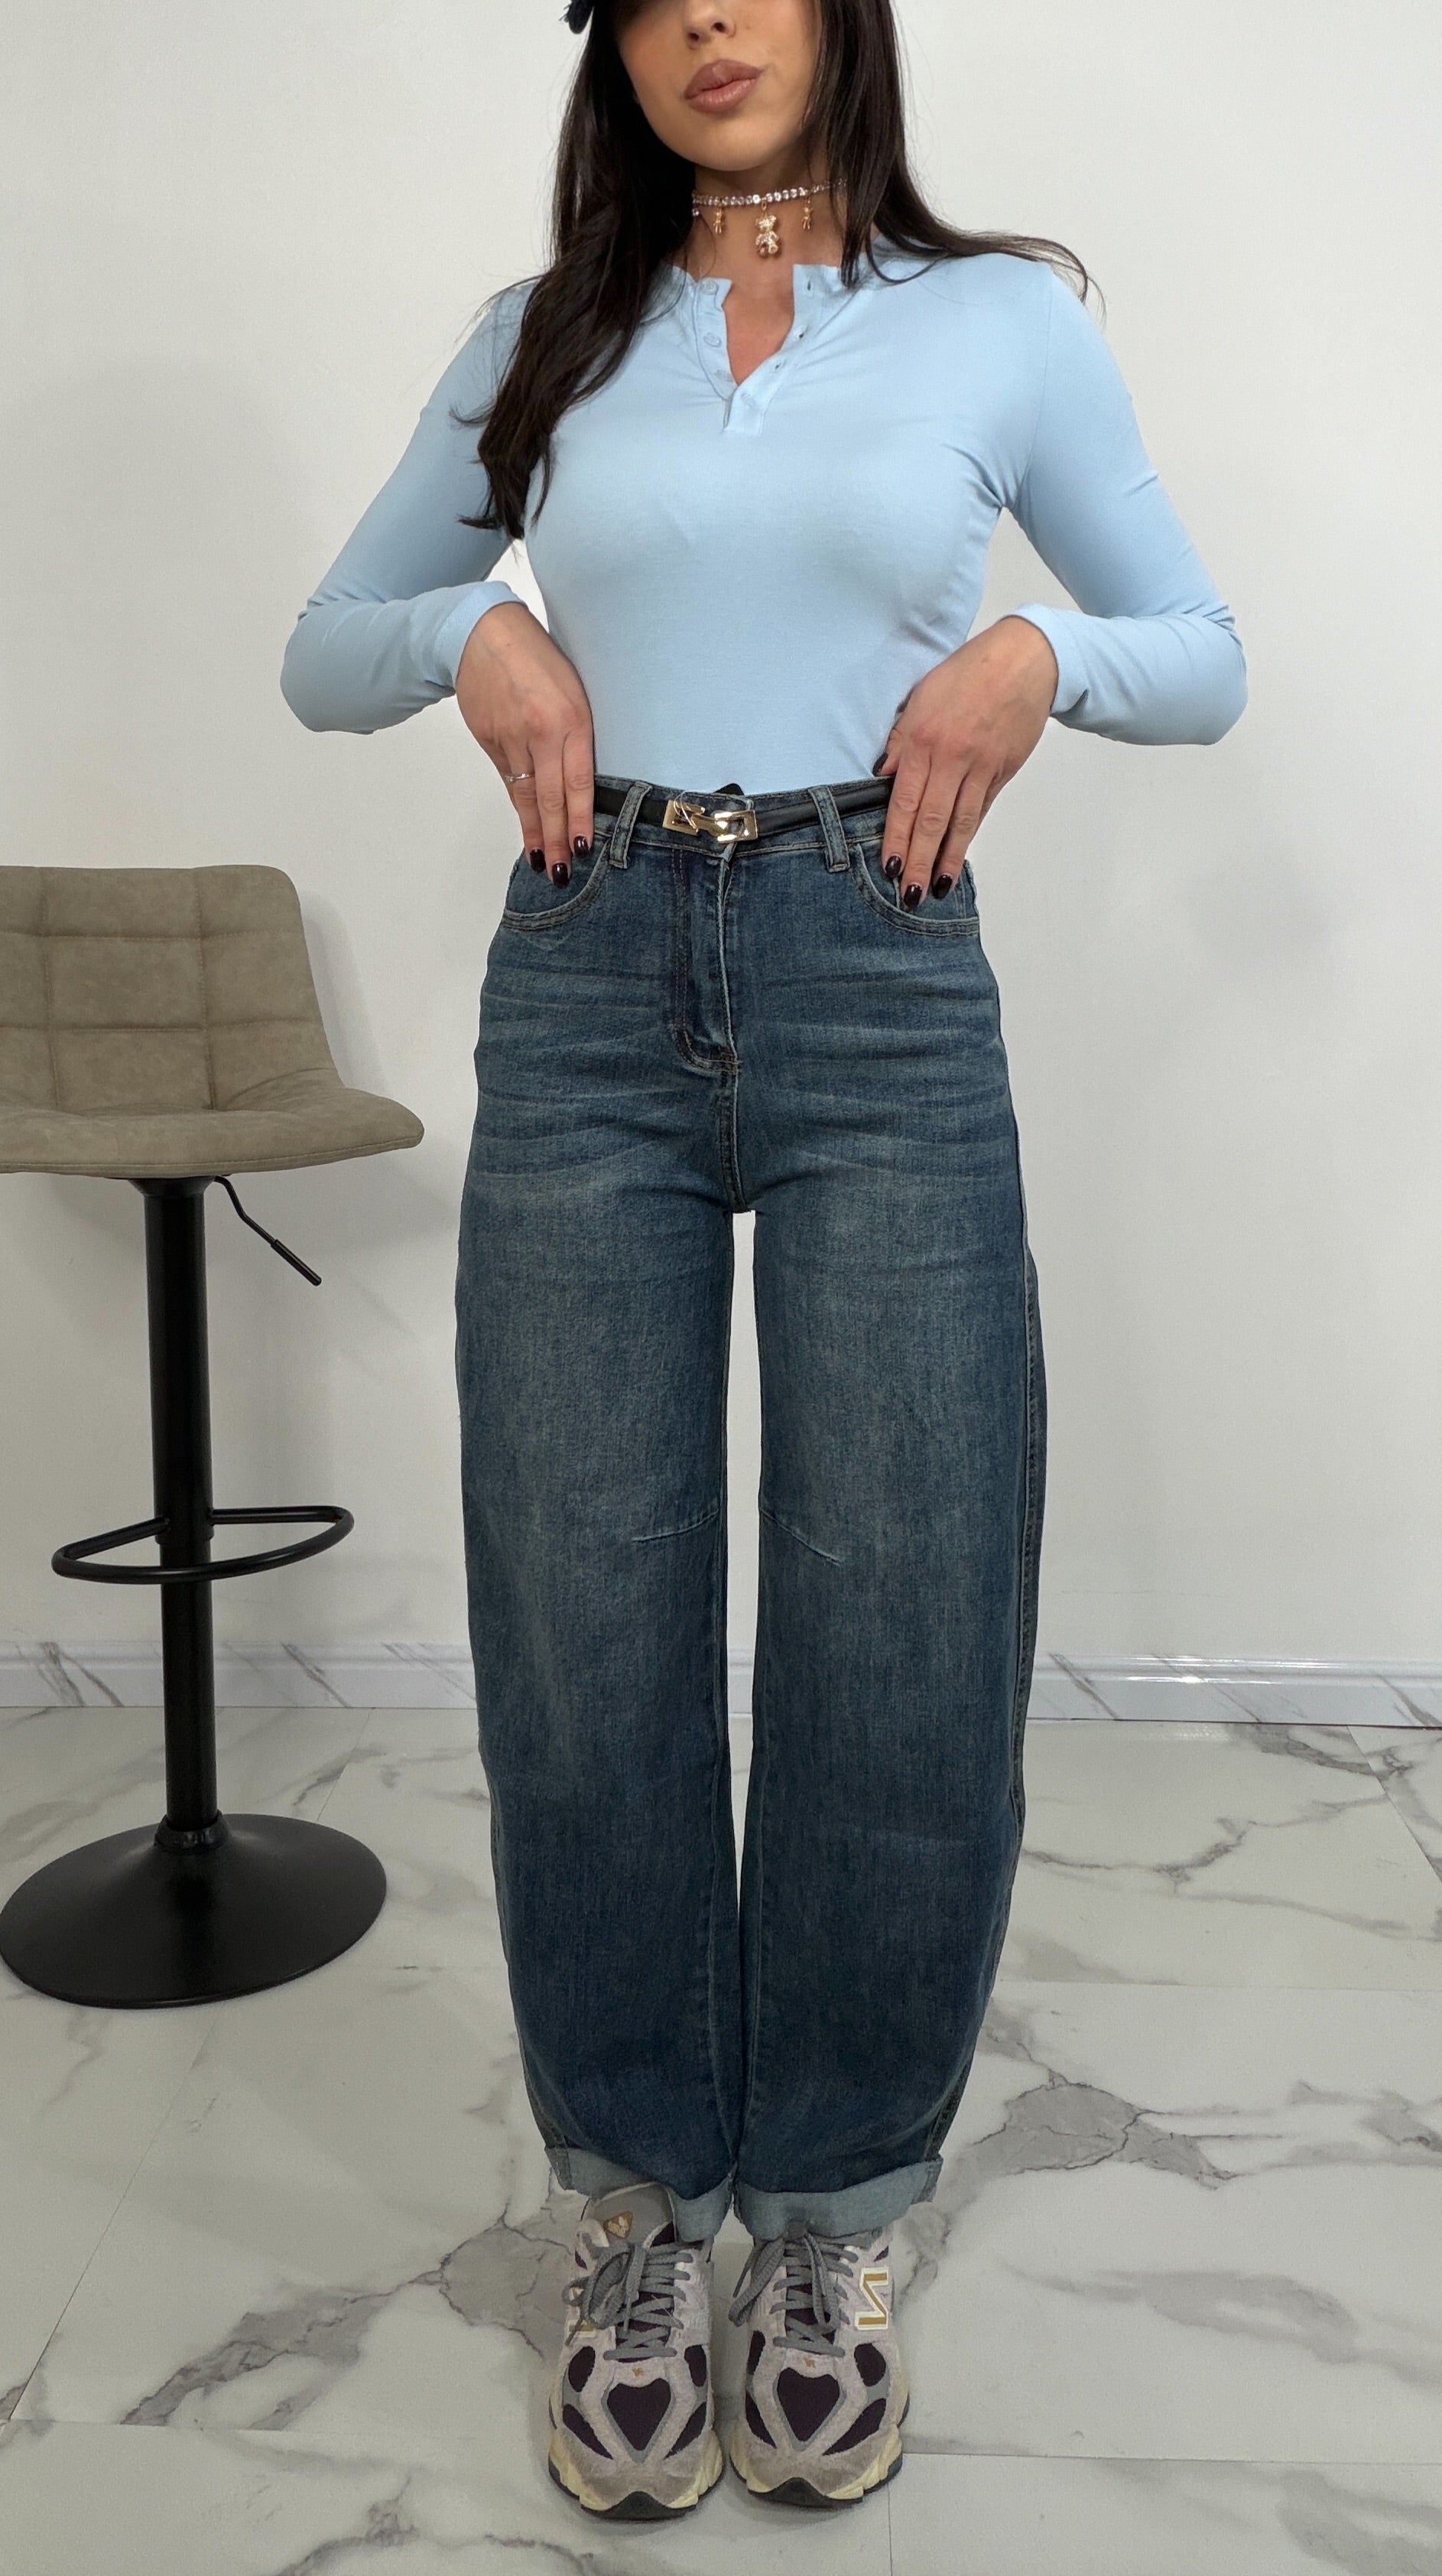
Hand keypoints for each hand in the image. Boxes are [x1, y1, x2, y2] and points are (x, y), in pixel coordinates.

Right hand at [455, 601, 596, 884]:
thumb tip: (583, 780)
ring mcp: (510, 739)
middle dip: (556, 840)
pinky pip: (509, 780)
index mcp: (570, 718)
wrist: (482, 635)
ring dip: (535, 832)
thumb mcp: (574, 689)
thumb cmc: (537, 657)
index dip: (579, 820)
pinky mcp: (489, 741)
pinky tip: (525, 826)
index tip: (582, 849)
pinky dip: (519, 806)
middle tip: (560, 873)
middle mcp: (539, 733)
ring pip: (526, 795)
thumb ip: (578, 734)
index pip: (578, 781)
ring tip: (540, 861)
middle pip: (550, 798)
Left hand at [871, 617, 1058, 905]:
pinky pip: (981, 809)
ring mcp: (980, 767)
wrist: (1024, 661)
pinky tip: (958, 856)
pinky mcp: (1002, 771)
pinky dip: (969, 835)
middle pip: (931, 820)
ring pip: (960, 822)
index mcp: (923, 738)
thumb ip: (900, 739)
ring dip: (947, 858)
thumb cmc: (968, 672)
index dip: (895, 838)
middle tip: (909, 895)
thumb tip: (882, 775)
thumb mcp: (921, 696)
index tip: (888, 867)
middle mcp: (951, 757)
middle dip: (918, 861)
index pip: (904, 800)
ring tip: (935, 887)